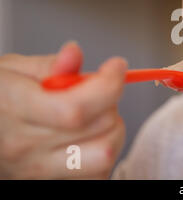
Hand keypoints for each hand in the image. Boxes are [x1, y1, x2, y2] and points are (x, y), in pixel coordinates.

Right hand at [0, 41, 126, 178]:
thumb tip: (74, 53)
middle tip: (99, 89)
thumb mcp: (12, 70)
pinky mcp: (53, 182)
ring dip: (112, 129)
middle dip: (111, 101)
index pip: (75, 108)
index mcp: (15, 110)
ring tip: (96, 114)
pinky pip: (99, 173)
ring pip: (105, 154)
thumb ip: (48, 64)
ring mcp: (40, 170)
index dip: (107, 85)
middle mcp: (26, 146)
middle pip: (98, 128)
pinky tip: (91, 136)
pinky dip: (104, 152)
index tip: (116, 66)